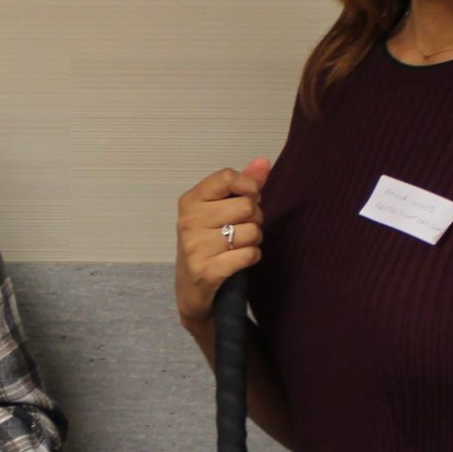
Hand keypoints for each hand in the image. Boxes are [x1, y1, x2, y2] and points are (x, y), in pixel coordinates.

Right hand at [175, 157, 271, 330]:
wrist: (191, 290)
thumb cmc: (208, 243)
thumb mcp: (219, 211)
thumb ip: (242, 185)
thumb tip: (263, 161)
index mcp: (190, 200)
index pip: (226, 177)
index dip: (249, 186)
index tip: (250, 198)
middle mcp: (189, 221)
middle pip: (246, 206)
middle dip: (255, 218)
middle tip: (244, 228)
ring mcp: (195, 247)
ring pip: (251, 232)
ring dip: (254, 240)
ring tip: (240, 245)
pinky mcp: (205, 271)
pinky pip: (248, 255)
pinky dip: (252, 256)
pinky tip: (240, 259)